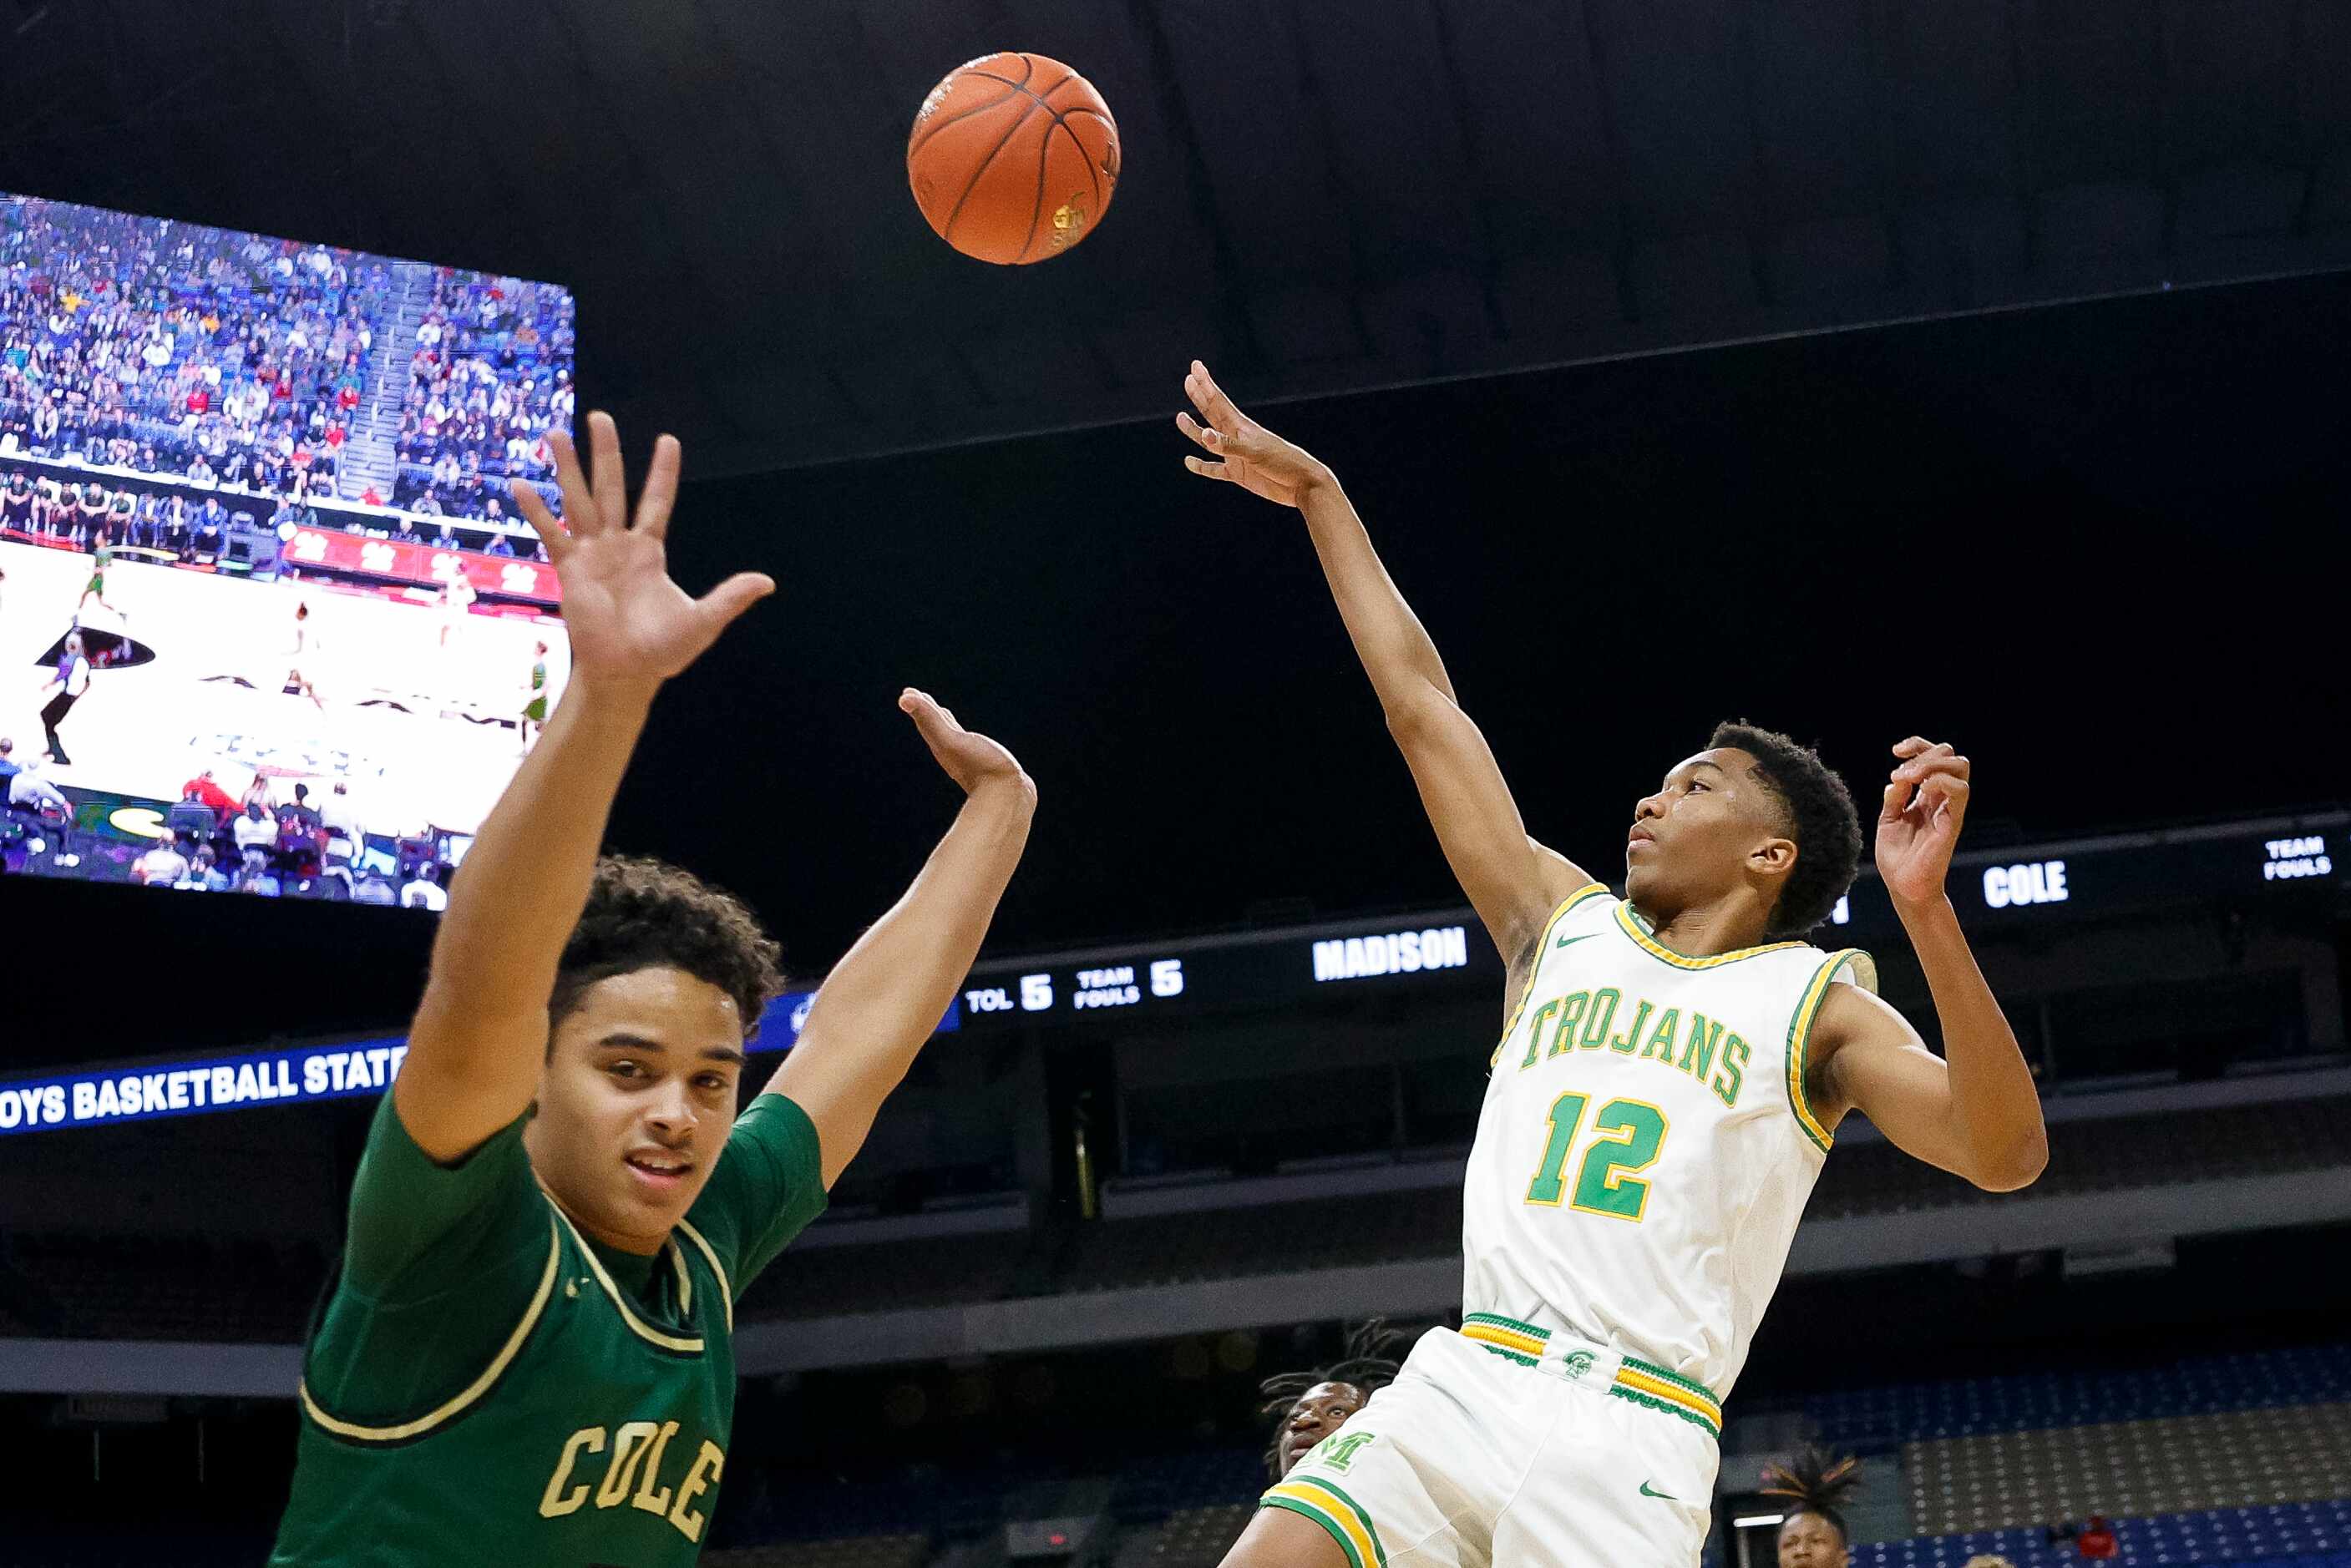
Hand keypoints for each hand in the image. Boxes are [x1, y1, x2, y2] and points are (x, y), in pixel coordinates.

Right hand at [509, 412, 771, 690]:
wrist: (626, 674)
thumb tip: (768, 582)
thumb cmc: (662, 651)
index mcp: (650, 550)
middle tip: (599, 416)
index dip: (663, 472)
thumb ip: (730, 597)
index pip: (658, 501)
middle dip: (606, 452)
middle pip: (611, 487)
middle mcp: (618, 544)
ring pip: (578, 500)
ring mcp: (591, 553)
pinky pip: (551, 534)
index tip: (667, 440)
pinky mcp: (569, 569)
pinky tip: (519, 484)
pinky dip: (535, 511)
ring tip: (555, 433)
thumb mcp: (702, 620)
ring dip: (567, 467)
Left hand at [899, 688, 1028, 798]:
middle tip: (918, 697)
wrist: (1008, 797)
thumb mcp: (950, 739)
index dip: (918, 705)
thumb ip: (929, 718)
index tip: (908, 693)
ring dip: (945, 723)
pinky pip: (971, 744)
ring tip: (943, 714)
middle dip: (928, 711)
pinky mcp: (987, 762)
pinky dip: (966, 735)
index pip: (925, 721)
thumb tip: (903, 698)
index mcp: (941, 745)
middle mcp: (952, 752)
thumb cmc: (980, 768)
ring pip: (953, 736)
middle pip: (936, 727)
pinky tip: (972, 739)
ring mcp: (969, 758)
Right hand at [1176, 360, 1329, 507]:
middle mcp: (1237, 438)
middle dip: (1200, 397)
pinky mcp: (1239, 474)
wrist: (1303, 485)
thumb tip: (1205, 436)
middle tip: (1188, 380)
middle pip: (1213, 414)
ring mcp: (1237, 456)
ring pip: (1209, 441)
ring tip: (1179, 417)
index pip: (1219, 401)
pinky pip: (1215, 469)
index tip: (1195, 367)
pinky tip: (1189, 461)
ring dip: (1194, 430)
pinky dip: (1202, 466)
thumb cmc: (1283, 464)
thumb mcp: (1256, 453)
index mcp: (1243, 427)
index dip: (1206, 384)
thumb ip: (1229, 445)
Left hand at [1877, 737, 1970, 906]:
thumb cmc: (1897, 856)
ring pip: (1961, 766)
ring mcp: (1949, 808)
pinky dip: (1940, 780)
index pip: (1934, 757)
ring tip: (1910, 776)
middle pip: (1952, 756)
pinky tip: (1921, 788)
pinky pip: (1960, 791)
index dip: (1918, 746)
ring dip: (1933, 763)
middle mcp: (1941, 799)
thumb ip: (1895, 797)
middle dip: (1926, 751)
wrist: (1903, 885)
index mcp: (1926, 796)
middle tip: (1903, 770)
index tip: (1896, 751)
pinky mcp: (1953, 821)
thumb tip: (1898, 777)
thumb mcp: (1888, 819)